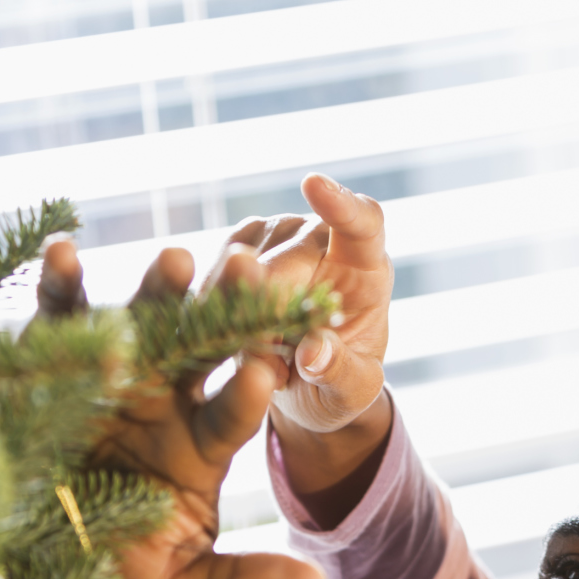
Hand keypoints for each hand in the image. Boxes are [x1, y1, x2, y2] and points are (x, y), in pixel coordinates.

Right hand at [34, 239, 324, 578]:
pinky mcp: (56, 361)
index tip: (266, 371)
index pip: (236, 412)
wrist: (36, 559)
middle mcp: (165, 401)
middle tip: (248, 269)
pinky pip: (59, 317)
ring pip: (142, 322)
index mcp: (203, 446)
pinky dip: (60, 285)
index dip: (249, 393)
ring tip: (176, 258)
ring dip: (157, 289)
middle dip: (224, 310)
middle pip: (203, 349)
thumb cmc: (117, 573)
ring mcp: (113, 376)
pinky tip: (62, 250)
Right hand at [209, 174, 394, 493]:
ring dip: (242, 323)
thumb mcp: (352, 392)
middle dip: (267, 305)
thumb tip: (313, 352)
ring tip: (268, 365)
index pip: (362, 222)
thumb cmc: (338, 381)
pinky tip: (232, 346)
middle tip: (269, 360)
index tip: (313, 186)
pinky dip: (216, 318)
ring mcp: (274, 237)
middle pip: (287, 258)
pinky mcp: (235, 248)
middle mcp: (318, 239)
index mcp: (365, 264)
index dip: (341, 205)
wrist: (301, 384)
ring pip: (242, 268)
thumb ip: (341, 372)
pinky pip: (213, 280)